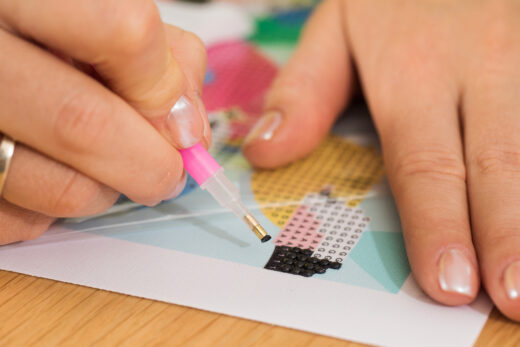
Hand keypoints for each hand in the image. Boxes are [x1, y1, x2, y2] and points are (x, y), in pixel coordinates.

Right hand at [0, 0, 209, 243]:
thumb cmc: (51, 45)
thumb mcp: (109, 24)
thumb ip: (165, 61)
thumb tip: (189, 132)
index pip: (125, 34)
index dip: (164, 88)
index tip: (178, 119)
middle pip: (86, 124)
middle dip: (151, 165)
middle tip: (167, 174)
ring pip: (63, 190)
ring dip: (107, 192)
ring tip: (100, 167)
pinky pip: (28, 222)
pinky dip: (57, 209)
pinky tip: (51, 172)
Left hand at [243, 0, 519, 320]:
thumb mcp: (337, 26)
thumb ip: (304, 90)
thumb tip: (265, 153)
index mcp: (413, 70)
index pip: (423, 161)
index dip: (437, 223)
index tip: (445, 283)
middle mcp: (479, 69)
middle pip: (496, 163)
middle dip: (506, 234)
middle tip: (511, 298)